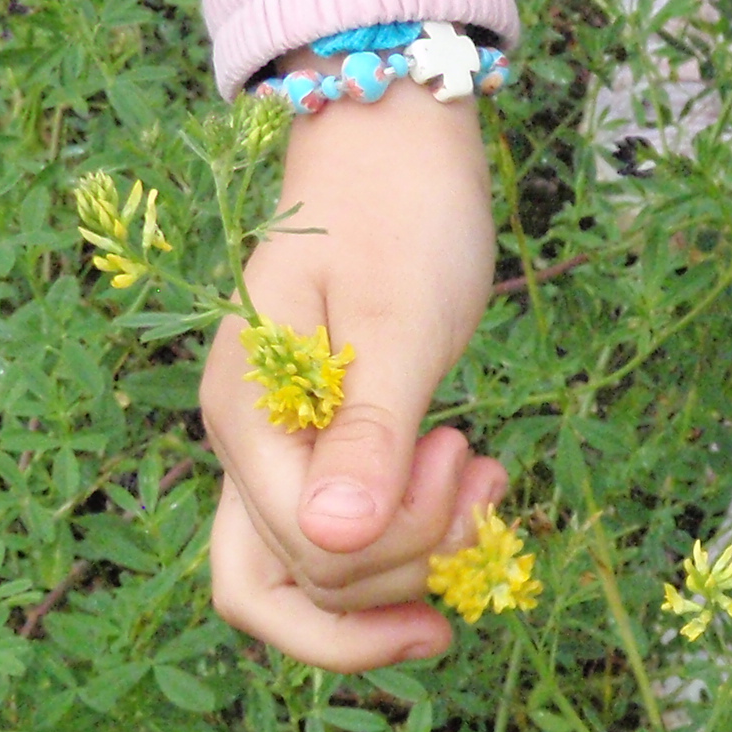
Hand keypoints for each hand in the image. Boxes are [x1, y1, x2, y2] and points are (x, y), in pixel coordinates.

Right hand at [200, 82, 505, 671]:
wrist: (393, 143)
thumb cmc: (402, 214)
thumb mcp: (399, 324)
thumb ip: (367, 434)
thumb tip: (335, 539)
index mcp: (245, 417)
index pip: (307, 557)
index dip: (395, 552)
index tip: (465, 464)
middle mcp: (245, 450)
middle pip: (306, 587)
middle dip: (409, 561)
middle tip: (479, 472)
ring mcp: (277, 456)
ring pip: (323, 578)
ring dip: (417, 556)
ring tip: (485, 478)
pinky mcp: (319, 452)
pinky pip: (349, 539)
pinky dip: (413, 537)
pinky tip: (471, 492)